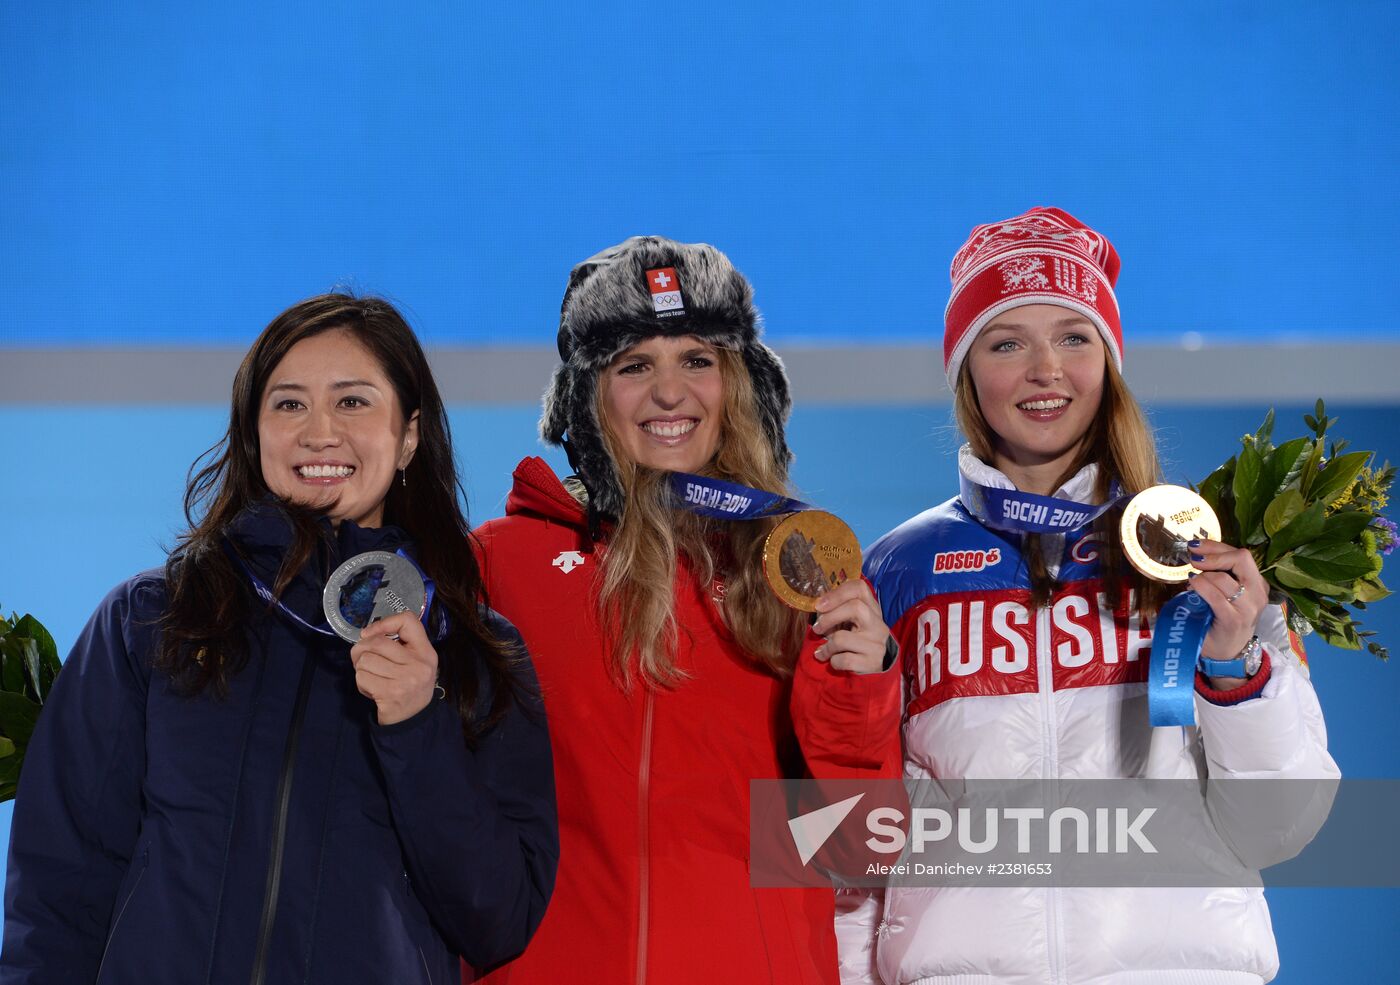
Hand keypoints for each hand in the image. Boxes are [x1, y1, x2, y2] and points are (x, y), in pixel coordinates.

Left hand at [350, 610, 439, 724]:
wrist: (413, 719)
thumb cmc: (410, 684)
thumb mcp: (414, 661)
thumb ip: (397, 644)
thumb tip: (366, 633)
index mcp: (426, 652)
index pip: (408, 621)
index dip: (385, 622)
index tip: (371, 633)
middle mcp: (418, 664)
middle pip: (378, 642)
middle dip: (362, 649)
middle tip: (362, 659)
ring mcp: (405, 679)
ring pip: (366, 660)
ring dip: (361, 669)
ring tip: (371, 677)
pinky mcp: (390, 693)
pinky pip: (362, 677)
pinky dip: (361, 683)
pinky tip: (371, 689)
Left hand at [810, 578, 891, 674]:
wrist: (878, 670)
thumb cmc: (857, 642)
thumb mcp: (853, 624)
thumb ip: (839, 612)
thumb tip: (819, 609)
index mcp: (872, 610)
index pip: (860, 588)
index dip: (837, 593)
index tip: (820, 605)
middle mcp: (878, 625)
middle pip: (855, 607)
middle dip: (829, 618)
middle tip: (817, 628)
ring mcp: (877, 645)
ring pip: (842, 638)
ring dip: (827, 646)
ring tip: (824, 651)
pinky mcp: (872, 663)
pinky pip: (843, 659)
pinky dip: (832, 661)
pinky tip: (834, 661)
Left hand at [1189, 538, 1267, 684]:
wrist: (1227, 654)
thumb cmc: (1223, 620)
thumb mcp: (1227, 594)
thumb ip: (1221, 575)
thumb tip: (1198, 552)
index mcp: (1258, 584)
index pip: (1242, 555)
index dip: (1217, 546)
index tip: (1196, 545)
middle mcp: (1258, 593)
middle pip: (1241, 559)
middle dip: (1214, 554)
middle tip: (1193, 557)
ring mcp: (1248, 608)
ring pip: (1223, 578)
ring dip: (1203, 575)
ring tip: (1193, 581)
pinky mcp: (1234, 620)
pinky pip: (1215, 596)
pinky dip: (1200, 587)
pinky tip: (1192, 586)